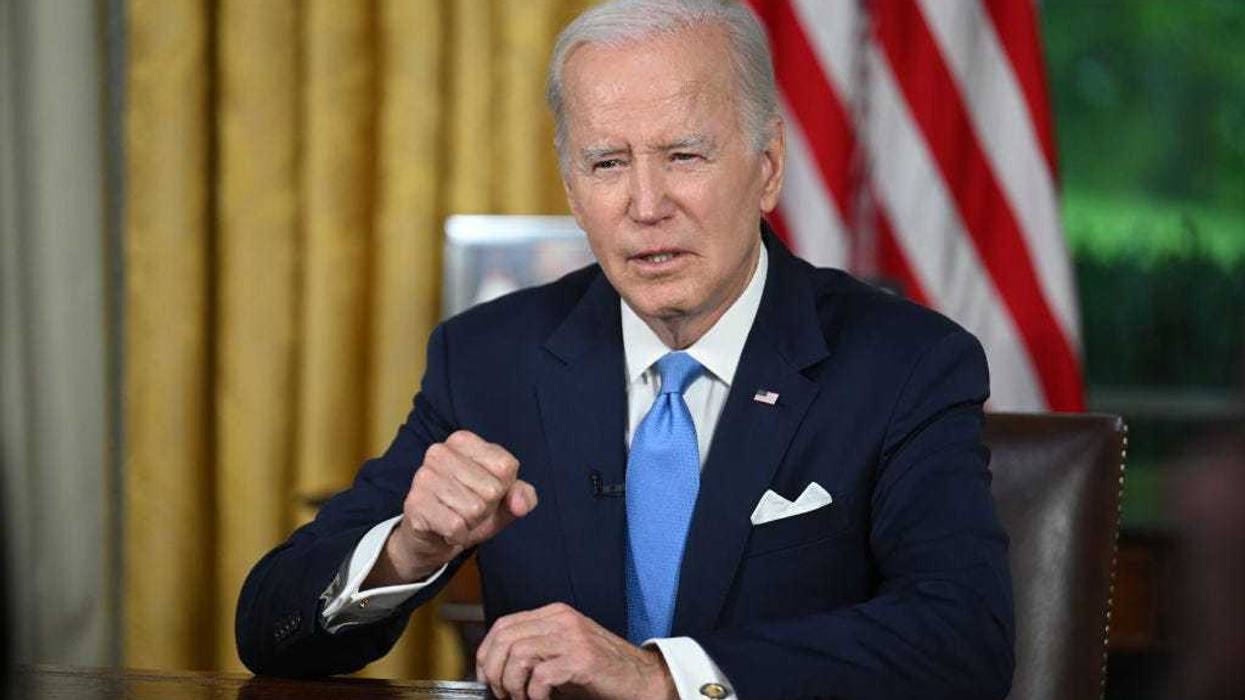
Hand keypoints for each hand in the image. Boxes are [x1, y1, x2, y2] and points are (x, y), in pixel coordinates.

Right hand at [365, 430, 537, 585]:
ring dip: (470, 523)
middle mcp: (440, 452)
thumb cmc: (470, 510)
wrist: (432, 538)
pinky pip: (456, 526)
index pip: (506, 467)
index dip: (503, 488)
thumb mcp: (504, 500)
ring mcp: (424, 477)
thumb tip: (520, 505)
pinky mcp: (415, 504)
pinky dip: (456, 535)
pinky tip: (444, 528)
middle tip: (468, 509)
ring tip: (455, 516)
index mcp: (463, 440)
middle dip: (486, 508)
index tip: (485, 491)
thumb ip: (523, 496)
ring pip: (474, 509)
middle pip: (491, 490)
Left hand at [476, 603, 676, 699]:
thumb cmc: (601, 671)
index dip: (486, 652)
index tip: (485, 676)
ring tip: (521, 699)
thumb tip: (495, 669)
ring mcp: (573, 638)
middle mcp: (562, 621)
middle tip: (502, 693)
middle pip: (505, 638)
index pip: (504, 625)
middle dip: (494, 672)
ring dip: (512, 685)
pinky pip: (541, 676)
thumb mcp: (562, 652)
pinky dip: (534, 695)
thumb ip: (535, 651)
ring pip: (518, 655)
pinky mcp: (582, 660)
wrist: (641, 679)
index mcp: (555, 615)